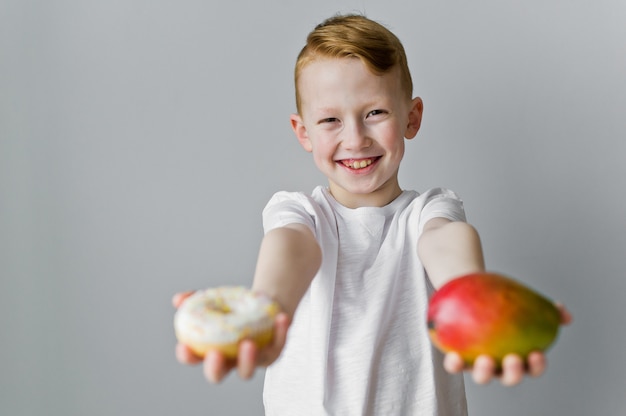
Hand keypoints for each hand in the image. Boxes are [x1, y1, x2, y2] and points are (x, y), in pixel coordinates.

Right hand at [172, 291, 289, 382]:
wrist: (263, 306)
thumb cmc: (233, 307)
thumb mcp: (214, 299)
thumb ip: (195, 299)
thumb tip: (179, 299)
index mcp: (210, 350)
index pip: (194, 359)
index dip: (188, 356)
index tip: (183, 346)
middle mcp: (229, 361)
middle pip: (218, 374)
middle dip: (215, 368)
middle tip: (215, 354)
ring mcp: (251, 361)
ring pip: (247, 370)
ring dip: (247, 359)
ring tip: (248, 343)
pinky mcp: (273, 352)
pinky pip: (277, 346)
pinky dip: (280, 332)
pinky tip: (281, 318)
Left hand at [443, 303, 571, 385]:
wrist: (468, 289)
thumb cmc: (499, 300)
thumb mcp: (522, 300)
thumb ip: (544, 309)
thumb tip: (562, 312)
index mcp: (518, 356)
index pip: (531, 368)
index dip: (536, 366)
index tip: (537, 354)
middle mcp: (499, 364)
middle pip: (508, 378)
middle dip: (513, 373)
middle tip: (512, 358)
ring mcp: (476, 363)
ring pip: (482, 376)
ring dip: (484, 373)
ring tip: (485, 359)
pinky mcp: (456, 358)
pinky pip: (454, 366)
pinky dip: (454, 364)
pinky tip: (454, 355)